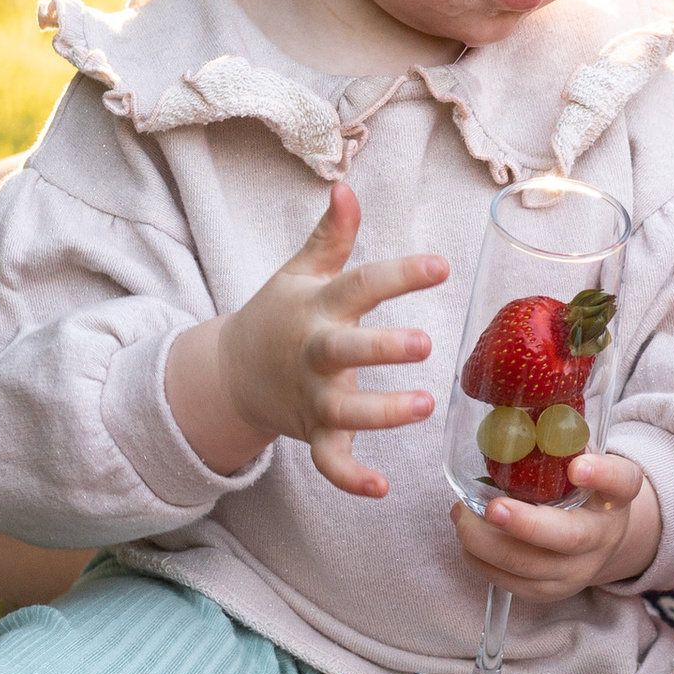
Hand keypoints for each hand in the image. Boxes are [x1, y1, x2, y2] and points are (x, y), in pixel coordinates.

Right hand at [164, 183, 446, 498]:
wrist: (231, 373)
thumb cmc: (281, 314)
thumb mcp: (301, 272)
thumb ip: (330, 235)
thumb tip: (346, 186)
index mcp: (318, 309)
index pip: (360, 286)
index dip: (399, 276)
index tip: (441, 266)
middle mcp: (314, 354)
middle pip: (345, 351)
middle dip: (381, 349)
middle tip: (424, 343)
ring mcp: (312, 398)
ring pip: (343, 411)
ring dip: (381, 412)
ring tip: (424, 405)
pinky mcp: (314, 434)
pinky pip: (330, 462)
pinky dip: (350, 478)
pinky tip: (382, 487)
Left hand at [454, 448, 662, 600]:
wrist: (598, 540)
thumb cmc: (581, 490)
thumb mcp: (582, 460)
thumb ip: (560, 440)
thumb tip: (515, 403)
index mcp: (616, 496)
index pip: (622, 482)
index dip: (601, 474)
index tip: (577, 466)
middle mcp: (602, 537)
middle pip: (570, 538)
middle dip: (526, 525)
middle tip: (493, 507)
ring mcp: (576, 571)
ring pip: (530, 567)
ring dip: (487, 542)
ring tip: (460, 515)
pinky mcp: (549, 592)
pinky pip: (509, 582)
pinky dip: (480, 560)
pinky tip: (466, 536)